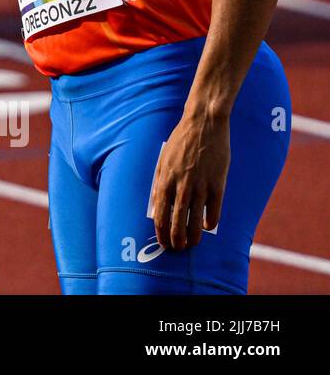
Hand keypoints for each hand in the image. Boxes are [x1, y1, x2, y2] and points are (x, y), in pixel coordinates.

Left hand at [149, 111, 230, 250]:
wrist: (203, 124)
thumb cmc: (181, 141)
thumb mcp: (163, 159)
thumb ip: (160, 181)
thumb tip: (157, 202)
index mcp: (165, 180)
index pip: (160, 215)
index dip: (162, 232)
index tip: (163, 242)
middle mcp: (181, 186)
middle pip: (176, 221)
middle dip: (176, 239)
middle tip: (177, 249)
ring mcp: (200, 186)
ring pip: (195, 219)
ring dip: (192, 236)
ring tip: (192, 245)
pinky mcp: (217, 183)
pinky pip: (214, 209)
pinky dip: (210, 221)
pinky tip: (208, 227)